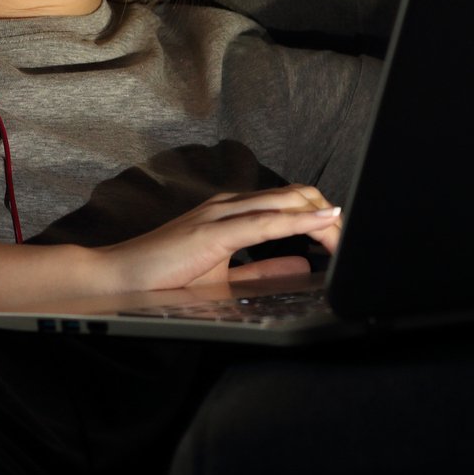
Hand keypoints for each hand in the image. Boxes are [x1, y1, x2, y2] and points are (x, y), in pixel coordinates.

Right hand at [93, 184, 342, 293]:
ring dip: (323, 220)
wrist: (120, 278)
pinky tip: (323, 225)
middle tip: (353, 245)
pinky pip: (266, 222)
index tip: (344, 244)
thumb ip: (263, 271)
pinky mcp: (214, 231)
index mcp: (234, 211)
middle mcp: (231, 204)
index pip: (293, 202)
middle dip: (331, 218)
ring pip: (288, 203)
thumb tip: (302, 266)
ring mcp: (222, 213)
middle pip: (299, 196)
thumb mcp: (226, 277)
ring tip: (348, 237)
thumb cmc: (165, 277)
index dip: (323, 218)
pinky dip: (299, 222)